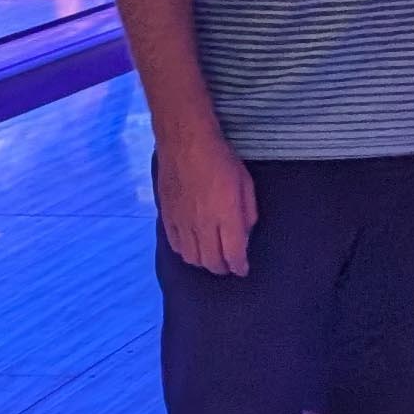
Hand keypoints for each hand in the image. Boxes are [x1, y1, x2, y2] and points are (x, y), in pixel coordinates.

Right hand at [158, 125, 256, 276]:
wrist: (185, 143)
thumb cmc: (222, 159)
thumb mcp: (246, 185)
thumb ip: (247, 213)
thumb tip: (244, 234)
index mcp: (226, 217)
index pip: (233, 254)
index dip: (239, 266)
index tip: (243, 270)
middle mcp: (202, 225)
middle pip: (210, 261)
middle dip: (222, 268)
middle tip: (229, 266)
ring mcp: (181, 222)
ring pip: (191, 256)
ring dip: (203, 262)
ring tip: (212, 259)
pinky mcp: (166, 216)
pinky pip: (174, 244)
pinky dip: (185, 252)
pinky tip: (192, 248)